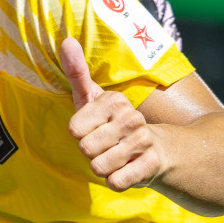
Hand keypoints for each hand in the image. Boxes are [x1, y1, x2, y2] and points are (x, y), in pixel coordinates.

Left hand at [60, 38, 168, 192]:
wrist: (156, 149)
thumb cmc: (111, 123)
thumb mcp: (92, 98)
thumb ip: (77, 72)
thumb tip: (66, 40)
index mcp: (114, 101)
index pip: (74, 130)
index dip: (79, 135)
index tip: (93, 129)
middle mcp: (130, 118)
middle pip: (85, 149)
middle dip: (90, 153)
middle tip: (104, 146)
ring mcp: (143, 141)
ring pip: (98, 167)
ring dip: (102, 168)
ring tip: (115, 157)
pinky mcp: (151, 165)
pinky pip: (116, 182)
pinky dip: (115, 181)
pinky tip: (126, 170)